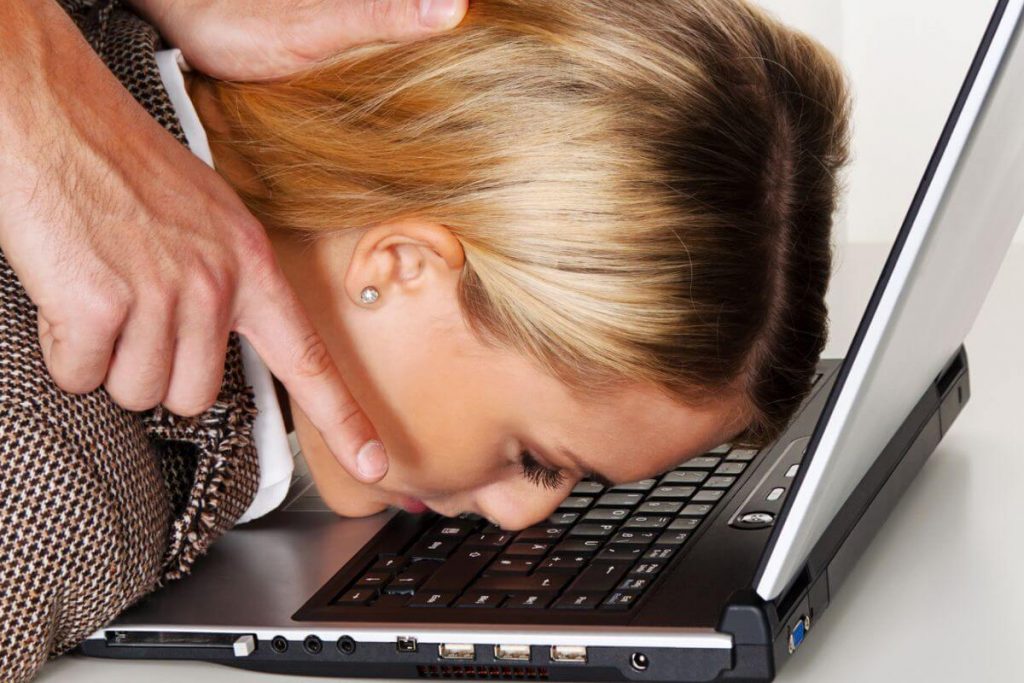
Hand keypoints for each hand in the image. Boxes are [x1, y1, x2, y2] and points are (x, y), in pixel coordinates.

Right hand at [0, 0, 461, 482]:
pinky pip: (81, 375)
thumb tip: (217, 341)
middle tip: (133, 313)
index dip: (345, 419)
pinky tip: (67, 292)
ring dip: (109, 360)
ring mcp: (163, 295)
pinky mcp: (101, 304)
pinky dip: (66, 349)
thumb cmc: (123, 164)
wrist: (53, 112)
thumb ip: (225, 281)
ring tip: (99, 292)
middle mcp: (217, 284)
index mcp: (251, 264)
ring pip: (138, 392)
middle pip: (197, 396)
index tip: (376, 464)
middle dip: (158, 371)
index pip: (309, 358)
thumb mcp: (205, 218)